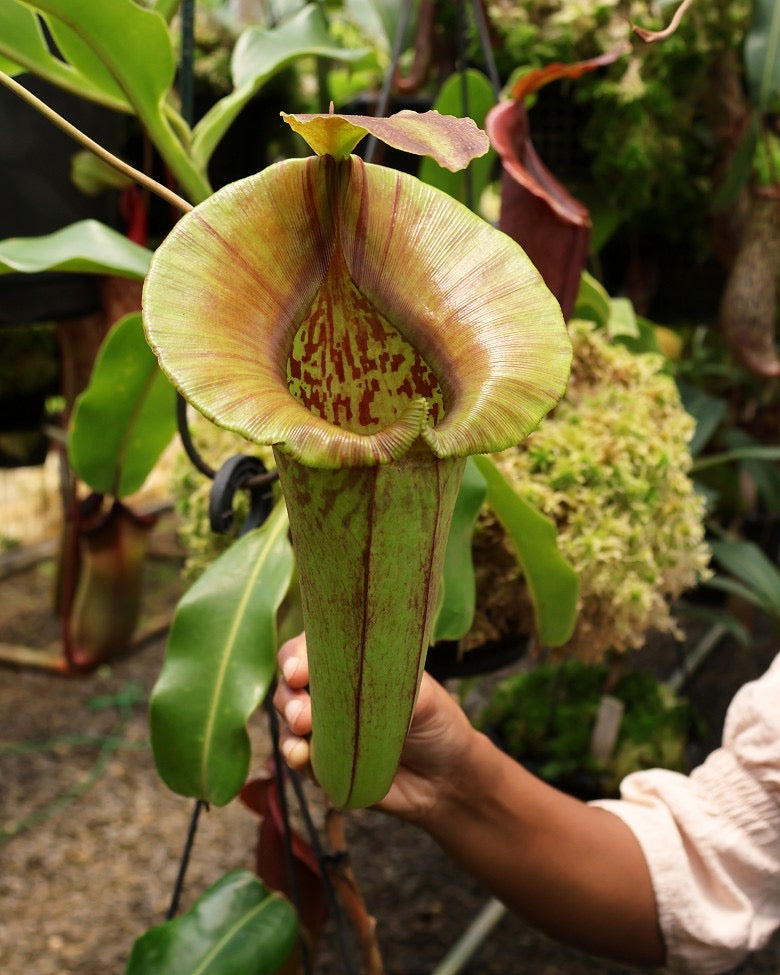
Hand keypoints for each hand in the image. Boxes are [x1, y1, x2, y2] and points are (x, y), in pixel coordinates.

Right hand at [273, 632, 479, 821]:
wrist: (445, 779)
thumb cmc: (437, 723)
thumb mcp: (423, 697)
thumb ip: (392, 685)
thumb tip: (365, 679)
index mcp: (353, 662)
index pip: (311, 648)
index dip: (296, 656)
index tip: (298, 671)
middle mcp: (333, 692)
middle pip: (291, 684)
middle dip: (289, 696)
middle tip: (302, 716)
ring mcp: (325, 728)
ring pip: (288, 721)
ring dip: (287, 728)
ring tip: (301, 737)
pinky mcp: (324, 763)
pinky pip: (298, 758)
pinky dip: (294, 757)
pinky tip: (301, 758)